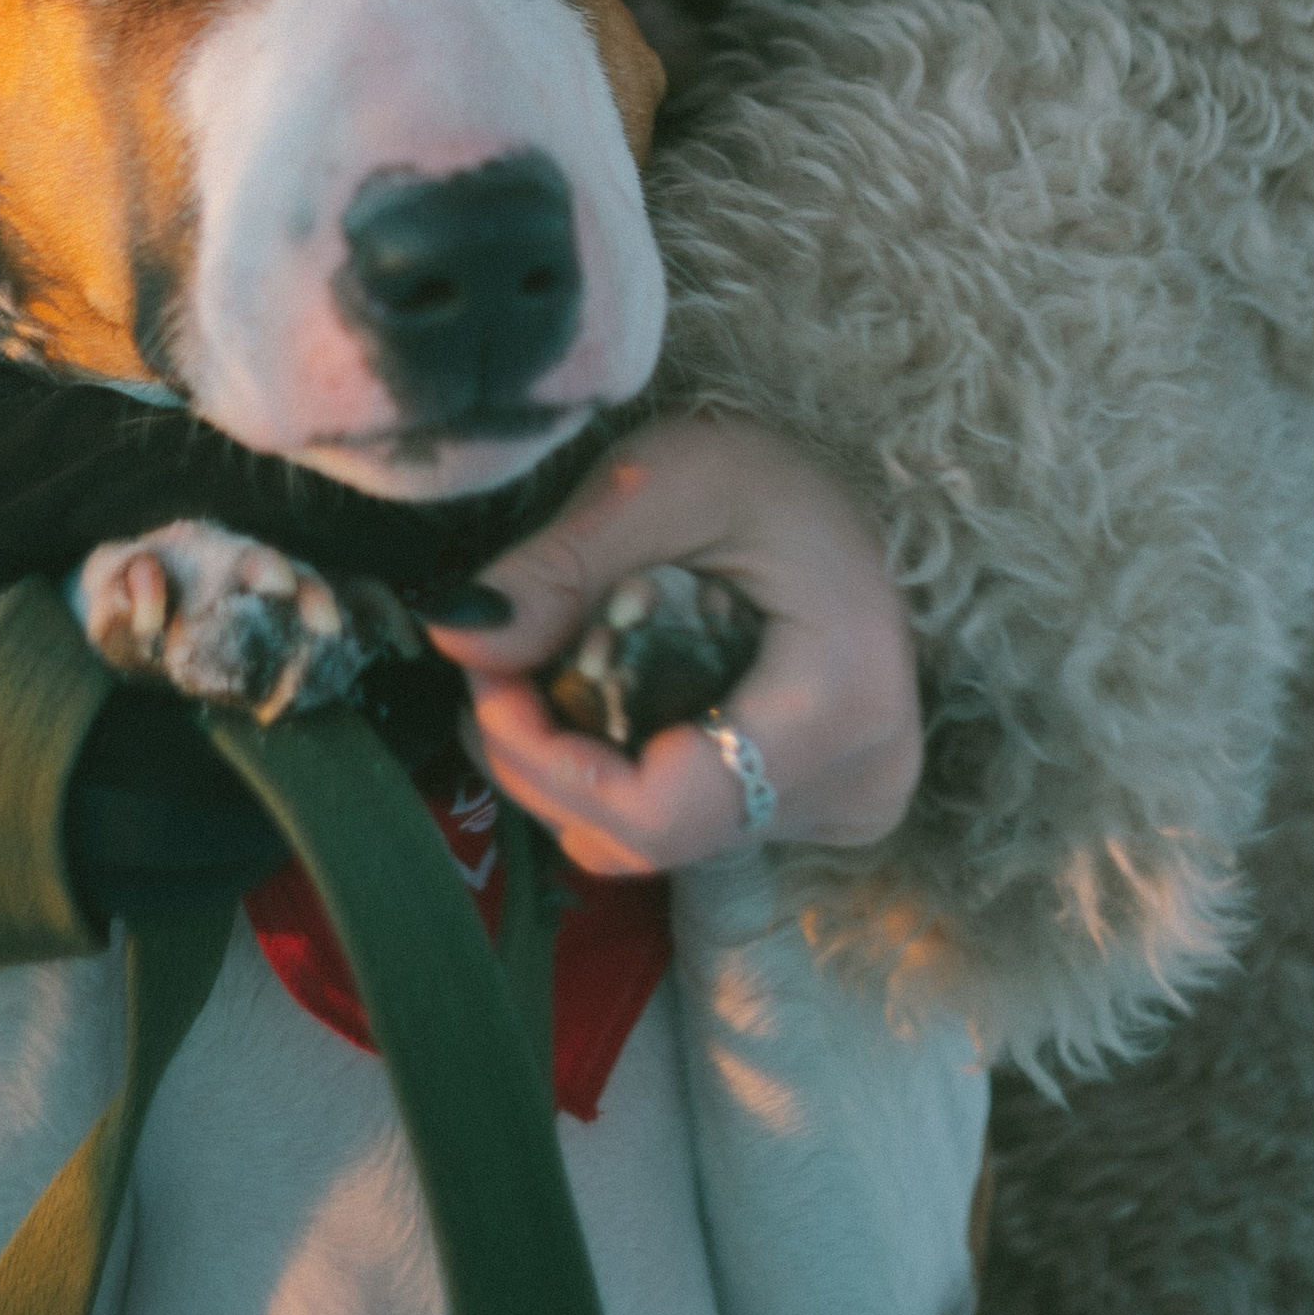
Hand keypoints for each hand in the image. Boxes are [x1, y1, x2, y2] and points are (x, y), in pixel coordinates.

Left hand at [427, 412, 921, 873]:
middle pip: (651, 837)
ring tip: (538, 678)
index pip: (661, 810)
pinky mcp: (823, 809)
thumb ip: (563, 565)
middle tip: (494, 671)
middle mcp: (857, 786)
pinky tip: (602, 704)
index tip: (487, 683)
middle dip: (543, 765)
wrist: (844, 495)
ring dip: (573, 774)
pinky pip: (691, 826)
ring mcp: (847, 808)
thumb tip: (456, 638)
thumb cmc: (769, 471)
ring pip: (660, 843)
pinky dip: (623, 776)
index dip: (549, 766)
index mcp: (838, 708)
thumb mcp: (664, 480)